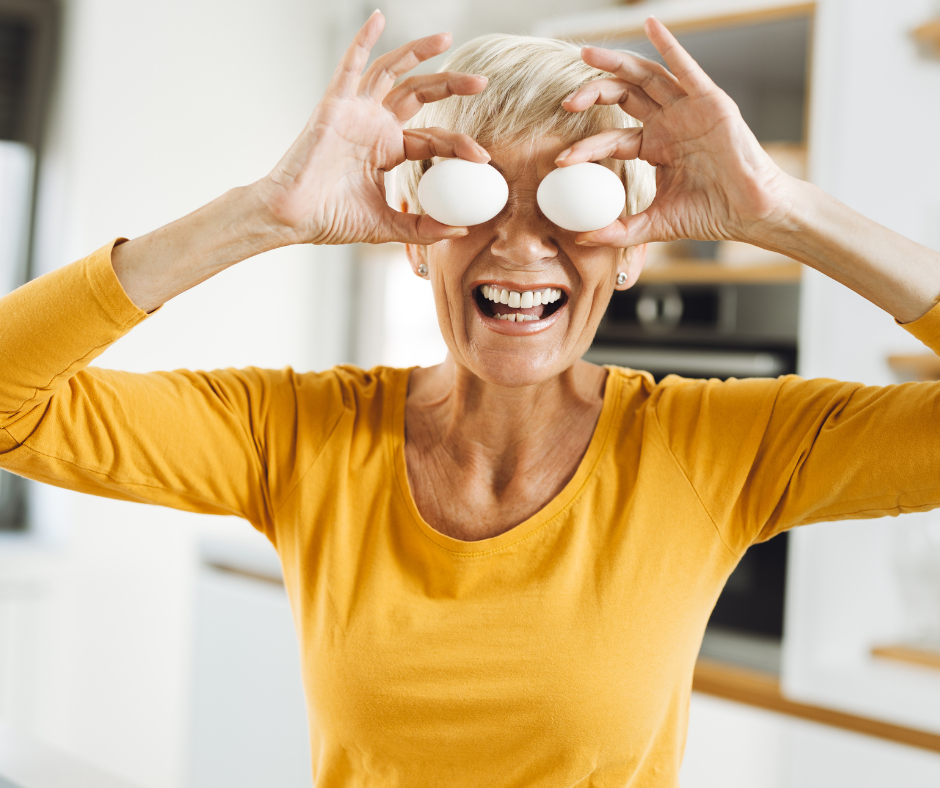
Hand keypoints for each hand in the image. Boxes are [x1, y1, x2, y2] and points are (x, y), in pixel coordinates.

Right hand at [256, 11, 489, 245]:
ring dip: (418, 53)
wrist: (291, 218)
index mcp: (386, 150)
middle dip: (450, 84)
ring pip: (391, 72)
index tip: (482, 157)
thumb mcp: (386, 225)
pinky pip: (350, 66)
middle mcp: (373, 126)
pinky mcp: (334, 105)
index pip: (430, 138)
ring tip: (447, 39)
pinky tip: (378, 19)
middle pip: (418, 94)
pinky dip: (363, 40)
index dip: (457, 144)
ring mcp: (354, 112)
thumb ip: (421, 228)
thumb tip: (459, 231)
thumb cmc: (329, 219)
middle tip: (481, 81)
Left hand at [557, 17, 795, 247]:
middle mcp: (669, 122)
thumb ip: (620, 231)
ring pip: (647, 77)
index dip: (586, 145)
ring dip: (617, 63)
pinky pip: (687, 68)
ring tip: (588, 54)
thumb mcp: (656, 224)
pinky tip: (651, 25)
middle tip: (567, 101)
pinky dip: (669, 45)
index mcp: (656, 146)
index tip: (563, 161)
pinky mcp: (710, 101)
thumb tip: (581, 239)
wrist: (751, 213)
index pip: (613, 138)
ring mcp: (689, 109)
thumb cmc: (711, 214)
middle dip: (593, 93)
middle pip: (624, 97)